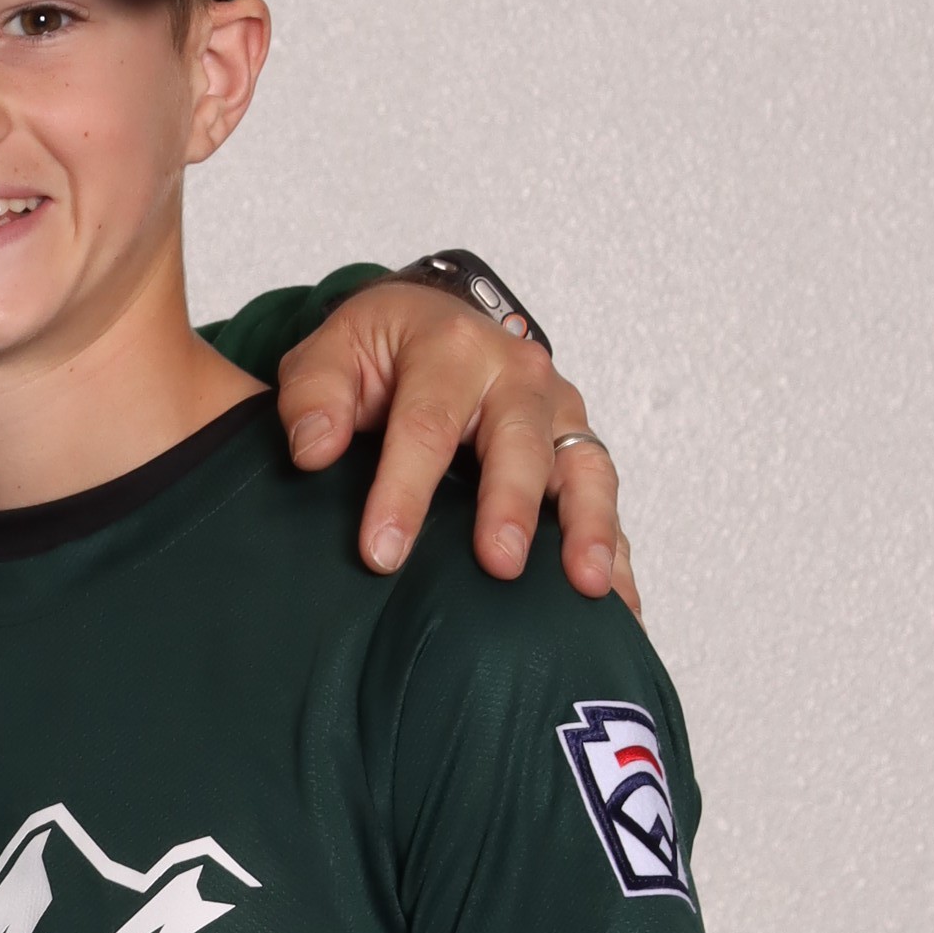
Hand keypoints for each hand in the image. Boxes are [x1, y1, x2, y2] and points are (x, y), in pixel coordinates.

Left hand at [276, 286, 638, 615]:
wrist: (428, 325)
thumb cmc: (378, 352)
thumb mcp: (329, 356)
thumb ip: (313, 396)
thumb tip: (313, 450)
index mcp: (452, 348)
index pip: (426, 426)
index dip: (404, 492)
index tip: (382, 554)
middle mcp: (518, 375)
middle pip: (520, 443)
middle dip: (512, 506)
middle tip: (500, 566)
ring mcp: (556, 413)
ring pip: (585, 468)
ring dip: (589, 528)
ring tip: (588, 588)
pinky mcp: (577, 448)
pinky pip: (604, 501)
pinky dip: (615, 551)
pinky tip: (620, 607)